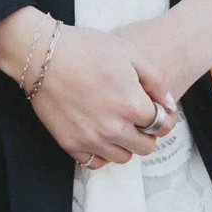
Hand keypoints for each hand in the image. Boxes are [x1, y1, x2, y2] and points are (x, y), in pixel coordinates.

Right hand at [0, 11, 171, 168]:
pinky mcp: (70, 144)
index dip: (164, 117)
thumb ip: (156, 81)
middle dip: (147, 132)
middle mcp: (114, 128)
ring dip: (125, 144)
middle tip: (138, 118)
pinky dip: (101, 153)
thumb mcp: (130, 53)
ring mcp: (90, 139)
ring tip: (118, 124)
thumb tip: (168, 105)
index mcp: (132, 105)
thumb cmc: (87, 48)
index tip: (158, 111)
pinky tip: (99, 134)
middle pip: (146, 147)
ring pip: (123, 158)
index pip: (162, 125)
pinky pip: (95, 162)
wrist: (43, 55)